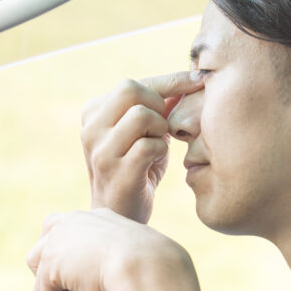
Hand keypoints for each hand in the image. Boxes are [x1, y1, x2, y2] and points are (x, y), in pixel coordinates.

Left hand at [27, 209, 205, 290]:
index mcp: (97, 217)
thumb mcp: (134, 254)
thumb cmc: (152, 265)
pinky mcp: (50, 262)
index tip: (83, 275)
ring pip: (41, 275)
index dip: (68, 257)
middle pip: (42, 250)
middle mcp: (73, 221)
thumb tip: (104, 281)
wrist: (147, 265)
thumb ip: (115, 259)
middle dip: (54, 274)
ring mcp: (58, 240)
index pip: (65, 231)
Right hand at [81, 72, 202, 222]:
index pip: (134, 83)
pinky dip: (161, 151)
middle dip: (158, 105)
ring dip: (160, 130)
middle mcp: (90, 128)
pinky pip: (150, 145)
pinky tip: (155, 162)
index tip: (200, 78)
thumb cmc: (138, 168)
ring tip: (156, 145)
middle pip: (131, 89)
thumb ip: (160, 105)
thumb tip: (192, 76)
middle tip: (163, 127)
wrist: (122, 214)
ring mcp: (100, 150)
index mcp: (93, 112)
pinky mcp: (116, 171)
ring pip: (141, 115)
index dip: (171, 80)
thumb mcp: (145, 131)